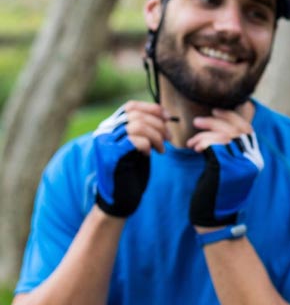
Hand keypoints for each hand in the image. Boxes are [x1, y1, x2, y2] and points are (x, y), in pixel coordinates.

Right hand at [92, 102, 169, 216]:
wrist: (120, 198)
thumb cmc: (132, 172)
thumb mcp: (140, 146)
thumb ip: (145, 129)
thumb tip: (165, 114)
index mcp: (110, 127)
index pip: (130, 106)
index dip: (152, 109)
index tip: (169, 118)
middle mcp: (104, 131)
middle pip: (136, 114)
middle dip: (159, 125)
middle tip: (169, 139)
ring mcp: (104, 142)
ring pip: (138, 125)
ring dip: (156, 136)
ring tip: (162, 150)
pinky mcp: (110, 155)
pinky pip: (135, 140)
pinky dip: (147, 145)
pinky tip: (149, 155)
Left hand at [188, 109, 263, 227]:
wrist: (215, 220)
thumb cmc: (218, 193)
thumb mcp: (229, 169)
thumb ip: (229, 151)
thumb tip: (216, 129)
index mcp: (255, 160)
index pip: (247, 129)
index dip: (231, 117)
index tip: (215, 111)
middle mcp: (251, 161)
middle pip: (236, 129)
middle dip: (215, 121)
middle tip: (198, 122)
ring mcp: (239, 165)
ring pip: (224, 135)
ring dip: (205, 132)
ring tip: (192, 139)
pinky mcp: (224, 170)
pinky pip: (213, 145)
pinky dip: (202, 142)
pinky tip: (194, 148)